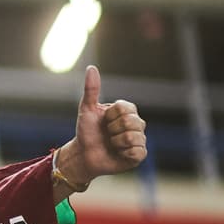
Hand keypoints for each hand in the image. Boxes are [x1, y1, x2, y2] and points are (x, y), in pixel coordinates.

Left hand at [58, 65, 146, 185]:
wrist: (83, 155)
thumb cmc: (86, 131)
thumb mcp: (86, 110)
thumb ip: (91, 89)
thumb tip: (91, 68)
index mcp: (127, 110)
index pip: (125, 108)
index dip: (110, 116)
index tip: (104, 121)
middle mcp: (137, 123)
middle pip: (130, 122)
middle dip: (112, 129)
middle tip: (107, 134)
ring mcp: (139, 139)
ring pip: (132, 137)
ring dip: (116, 142)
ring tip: (111, 144)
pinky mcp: (139, 155)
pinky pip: (136, 151)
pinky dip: (123, 153)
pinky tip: (118, 153)